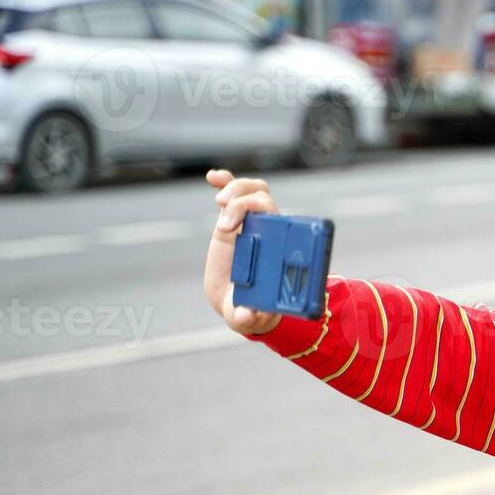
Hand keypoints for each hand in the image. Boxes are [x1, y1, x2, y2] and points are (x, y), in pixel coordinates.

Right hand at [204, 169, 283, 335]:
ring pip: (251, 190)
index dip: (267, 210)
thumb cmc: (250, 309)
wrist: (237, 303)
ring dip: (235, 189)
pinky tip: (213, 177)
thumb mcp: (247, 316)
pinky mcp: (233, 220)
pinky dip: (225, 180)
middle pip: (264, 199)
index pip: (281, 220)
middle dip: (244, 203)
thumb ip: (249, 317)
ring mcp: (252, 223)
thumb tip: (247, 316)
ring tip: (220, 202)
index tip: (247, 219)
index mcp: (279, 250)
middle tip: (224, 225)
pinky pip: (232, 193)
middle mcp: (269, 232)